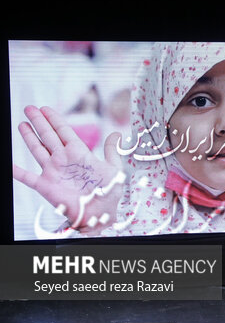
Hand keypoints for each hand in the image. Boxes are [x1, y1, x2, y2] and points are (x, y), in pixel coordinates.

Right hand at [12, 106, 123, 235]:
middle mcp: (64, 160)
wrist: (101, 214)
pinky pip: (28, 177)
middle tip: (29, 108)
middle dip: (39, 122)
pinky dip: (18, 171)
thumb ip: (112, 151)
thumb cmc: (109, 193)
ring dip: (29, 137)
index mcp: (80, 153)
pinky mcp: (46, 186)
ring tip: (22, 124)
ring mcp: (53, 172)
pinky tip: (9, 164)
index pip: (64, 131)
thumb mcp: (115, 169)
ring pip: (37, 150)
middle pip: (48, 136)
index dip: (54, 119)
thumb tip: (116, 134)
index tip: (45, 108)